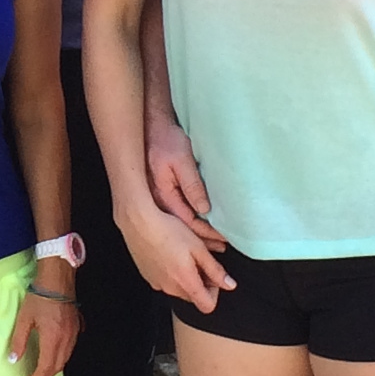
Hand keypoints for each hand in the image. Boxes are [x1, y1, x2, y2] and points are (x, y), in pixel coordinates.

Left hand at [6, 259, 81, 375]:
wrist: (57, 281)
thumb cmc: (39, 298)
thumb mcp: (24, 319)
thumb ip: (19, 341)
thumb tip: (13, 359)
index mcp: (52, 339)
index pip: (47, 367)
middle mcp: (66, 339)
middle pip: (58, 366)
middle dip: (47, 375)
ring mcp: (74, 334)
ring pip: (66, 359)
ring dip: (55, 367)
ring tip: (43, 368)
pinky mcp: (77, 328)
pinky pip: (71, 349)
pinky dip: (62, 356)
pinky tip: (55, 353)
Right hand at [115, 200, 234, 310]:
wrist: (138, 223)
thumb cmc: (168, 231)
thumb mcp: (198, 248)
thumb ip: (215, 270)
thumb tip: (229, 285)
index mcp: (186, 282)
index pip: (207, 306)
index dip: (215, 292)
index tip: (213, 275)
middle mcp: (170, 288)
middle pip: (193, 297)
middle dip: (200, 283)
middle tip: (199, 260)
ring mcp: (157, 284)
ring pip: (179, 288)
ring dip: (185, 277)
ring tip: (183, 254)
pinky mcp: (148, 277)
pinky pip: (165, 281)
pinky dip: (171, 272)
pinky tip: (169, 253)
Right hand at [143, 115, 223, 243]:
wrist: (151, 128)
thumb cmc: (167, 141)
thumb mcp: (182, 160)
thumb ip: (192, 185)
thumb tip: (204, 209)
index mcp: (164, 196)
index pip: (188, 222)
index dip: (207, 232)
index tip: (224, 238)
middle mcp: (158, 202)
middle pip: (182, 229)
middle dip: (203, 240)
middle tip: (221, 247)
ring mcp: (158, 200)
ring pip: (179, 226)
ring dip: (197, 235)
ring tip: (213, 244)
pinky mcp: (160, 196)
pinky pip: (176, 216)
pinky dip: (189, 225)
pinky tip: (198, 229)